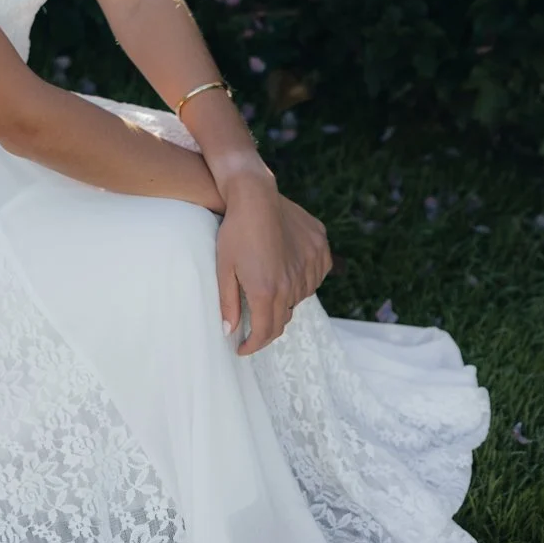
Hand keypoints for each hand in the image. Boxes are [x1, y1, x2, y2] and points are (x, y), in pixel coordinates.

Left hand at [215, 180, 331, 356]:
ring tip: (268, 288)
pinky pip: (314, 276)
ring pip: (299, 298)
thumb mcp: (224, 268)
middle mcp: (292, 284)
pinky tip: (288, 271)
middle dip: (266, 327)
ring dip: (284, 300)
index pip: (265, 332)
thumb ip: (228, 303)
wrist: (255, 195)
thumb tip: (229, 331)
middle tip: (253, 325)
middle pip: (283, 319)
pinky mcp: (319, 250)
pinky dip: (303, 281)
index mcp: (267, 291)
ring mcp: (310, 266)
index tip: (242, 348)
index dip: (253, 345)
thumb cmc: (235, 231)